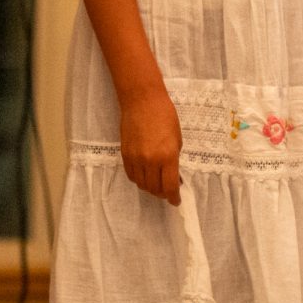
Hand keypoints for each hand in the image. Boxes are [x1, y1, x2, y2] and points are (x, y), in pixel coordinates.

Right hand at [119, 89, 181, 205]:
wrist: (142, 101)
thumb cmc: (165, 116)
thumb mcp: (177, 139)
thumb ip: (174, 160)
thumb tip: (173, 176)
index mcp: (168, 156)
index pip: (169, 187)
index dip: (174, 198)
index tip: (176, 201)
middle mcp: (150, 160)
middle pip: (154, 189)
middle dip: (162, 193)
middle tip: (167, 191)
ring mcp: (136, 158)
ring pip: (142, 184)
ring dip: (150, 188)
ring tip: (155, 183)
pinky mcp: (125, 154)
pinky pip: (131, 175)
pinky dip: (138, 179)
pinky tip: (144, 175)